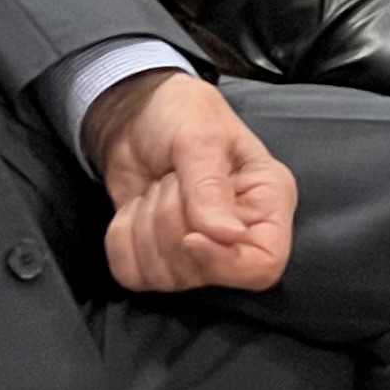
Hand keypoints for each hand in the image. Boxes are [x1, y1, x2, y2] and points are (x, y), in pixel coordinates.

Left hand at [95, 69, 299, 293]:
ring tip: (158, 188)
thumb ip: (210, 187)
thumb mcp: (199, 136)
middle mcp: (239, 235)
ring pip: (164, 276)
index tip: (191, 234)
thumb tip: (227, 236)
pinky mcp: (160, 256)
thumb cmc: (180, 113)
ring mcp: (198, 251)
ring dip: (144, 227)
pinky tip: (137, 207)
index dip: (222, 260)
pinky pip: (132, 273)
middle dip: (171, 222)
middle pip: (203, 271)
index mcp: (267, 202)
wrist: (135, 115)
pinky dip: (122, 238)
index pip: (262, 265)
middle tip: (171, 180)